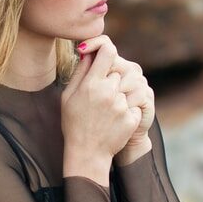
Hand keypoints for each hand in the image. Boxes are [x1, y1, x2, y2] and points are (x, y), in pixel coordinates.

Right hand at [61, 35, 140, 177]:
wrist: (87, 153)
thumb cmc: (74, 122)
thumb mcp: (69, 95)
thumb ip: (81, 71)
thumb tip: (89, 51)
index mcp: (91, 84)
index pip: (108, 51)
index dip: (106, 48)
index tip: (103, 54)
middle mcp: (108, 92)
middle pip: (118, 71)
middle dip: (111, 78)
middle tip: (101, 95)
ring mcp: (122, 106)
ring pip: (127, 88)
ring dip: (119, 95)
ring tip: (107, 110)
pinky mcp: (132, 118)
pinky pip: (133, 105)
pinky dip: (127, 110)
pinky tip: (115, 121)